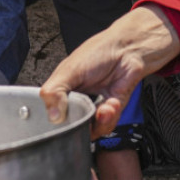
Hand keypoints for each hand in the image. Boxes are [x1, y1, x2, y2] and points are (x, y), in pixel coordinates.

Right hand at [40, 6, 179, 135]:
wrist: (128, 49)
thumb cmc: (98, 52)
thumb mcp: (68, 70)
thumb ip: (54, 92)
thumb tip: (52, 116)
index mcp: (62, 92)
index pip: (50, 116)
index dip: (54, 123)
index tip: (59, 122)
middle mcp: (77, 102)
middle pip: (70, 128)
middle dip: (78, 125)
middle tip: (82, 115)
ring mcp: (94, 107)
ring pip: (90, 130)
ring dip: (98, 122)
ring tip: (102, 109)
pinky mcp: (111, 110)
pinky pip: (106, 125)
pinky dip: (109, 117)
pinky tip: (111, 104)